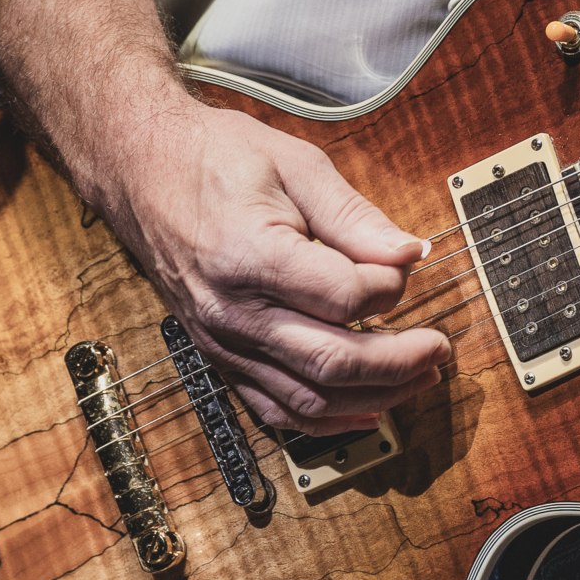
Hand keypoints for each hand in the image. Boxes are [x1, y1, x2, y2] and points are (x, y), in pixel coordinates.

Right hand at [104, 103, 450, 435]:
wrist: (140, 169)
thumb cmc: (212, 159)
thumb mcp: (294, 164)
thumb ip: (354, 215)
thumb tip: (408, 254)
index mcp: (249, 255)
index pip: (344, 298)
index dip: (389, 288)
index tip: (405, 266)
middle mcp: (231, 310)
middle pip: (332, 359)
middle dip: (400, 360)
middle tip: (440, 347)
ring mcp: (222, 341)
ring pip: (310, 396)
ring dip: (376, 395)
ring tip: (421, 379)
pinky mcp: (220, 356)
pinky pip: (275, 409)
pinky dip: (326, 420)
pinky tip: (368, 411)